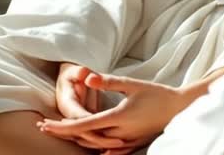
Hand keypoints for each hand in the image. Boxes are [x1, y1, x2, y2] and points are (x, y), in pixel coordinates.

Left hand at [39, 72, 193, 154]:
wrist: (179, 109)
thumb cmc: (157, 94)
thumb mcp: (132, 84)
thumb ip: (108, 81)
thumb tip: (87, 76)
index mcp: (118, 117)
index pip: (83, 125)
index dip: (62, 127)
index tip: (45, 125)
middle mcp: (119, 133)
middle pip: (85, 137)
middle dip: (64, 132)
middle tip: (43, 126)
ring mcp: (126, 142)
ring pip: (95, 145)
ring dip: (76, 138)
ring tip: (59, 131)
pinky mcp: (132, 144)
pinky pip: (108, 150)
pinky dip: (93, 146)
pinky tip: (84, 142)